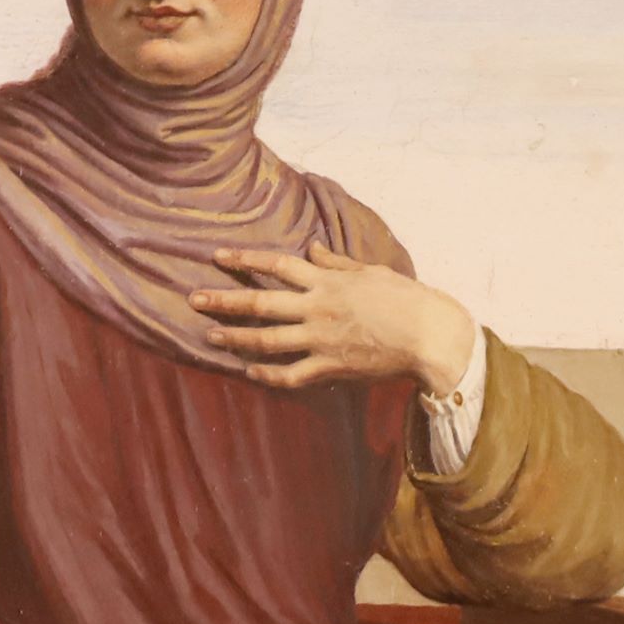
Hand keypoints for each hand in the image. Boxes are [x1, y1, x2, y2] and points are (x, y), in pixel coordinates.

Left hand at [192, 245, 477, 392]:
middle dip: (224, 300)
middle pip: (260, 302)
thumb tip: (312, 248)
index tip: (218, 255)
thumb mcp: (370, 271)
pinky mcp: (330, 368)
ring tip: (210, 336)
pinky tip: (249, 372)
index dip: (245, 259)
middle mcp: (317, 308)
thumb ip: (336, 263)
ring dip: (235, 338)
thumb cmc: (406, 299)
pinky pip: (290, 374)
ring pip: (266, 340)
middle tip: (193, 298)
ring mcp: (321, 340)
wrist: (429, 335)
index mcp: (326, 281)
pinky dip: (267, 375)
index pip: (276, 264)